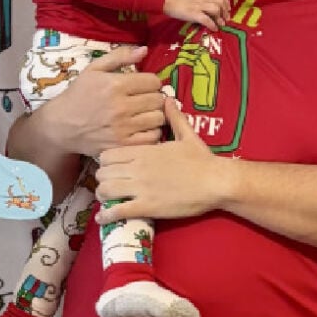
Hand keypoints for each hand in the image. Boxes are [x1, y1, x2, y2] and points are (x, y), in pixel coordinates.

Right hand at [46, 44, 167, 157]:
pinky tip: (143, 128)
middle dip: (154, 97)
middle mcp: (122, 106)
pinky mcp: (124, 145)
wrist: (61, 125)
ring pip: (158, 118)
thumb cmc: (78, 95)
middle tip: (145, 100)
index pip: (153, 81)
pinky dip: (152, 132)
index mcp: (116, 85)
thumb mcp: (94, 69)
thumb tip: (145, 50)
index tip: (144, 86)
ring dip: (154, 115)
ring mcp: (124, 128)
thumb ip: (120, 57)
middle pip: (158, 100)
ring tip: (145, 114)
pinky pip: (153, 137)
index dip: (151, 82)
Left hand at [96, 95, 234, 220]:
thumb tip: (168, 99)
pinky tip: (102, 218)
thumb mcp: (187, 134)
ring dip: (102, 196)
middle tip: (107, 184)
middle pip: (102, 172)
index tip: (109, 167)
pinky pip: (117, 211)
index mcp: (144, 150)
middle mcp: (137, 168)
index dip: (104, 162)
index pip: (107, 154)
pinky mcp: (147, 206)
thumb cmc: (203, 159)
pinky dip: (106, 216)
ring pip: (105, 190)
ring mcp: (140, 188)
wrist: (216, 181)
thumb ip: (174, 117)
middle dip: (101, 179)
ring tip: (105, 200)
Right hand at [163, 0, 228, 28]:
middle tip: (226, 19)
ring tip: (221, 24)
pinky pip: (206, 20)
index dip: (226, 2)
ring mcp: (198, 5)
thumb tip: (209, 0)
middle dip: (225, 11)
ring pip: (216, 9)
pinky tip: (213, 29)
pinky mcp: (193, 13)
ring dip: (220, 18)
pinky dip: (212, 25)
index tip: (227, 9)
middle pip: (220, 2)